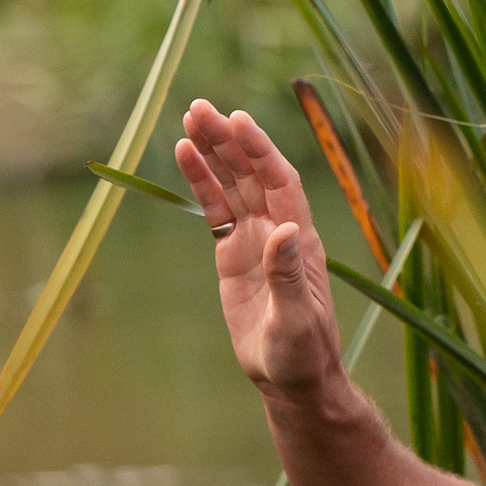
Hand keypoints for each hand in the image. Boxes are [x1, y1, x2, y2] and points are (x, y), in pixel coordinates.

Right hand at [174, 100, 342, 402]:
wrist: (291, 378)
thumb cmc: (301, 354)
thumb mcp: (295, 320)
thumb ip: (288, 277)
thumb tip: (285, 230)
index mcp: (300, 241)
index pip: (281, 182)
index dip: (261, 150)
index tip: (237, 120)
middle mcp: (279, 231)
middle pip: (253, 174)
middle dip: (229, 140)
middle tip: (199, 107)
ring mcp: (256, 240)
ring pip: (233, 185)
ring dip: (214, 152)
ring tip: (189, 118)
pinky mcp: (234, 254)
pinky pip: (216, 209)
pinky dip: (202, 182)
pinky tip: (184, 155)